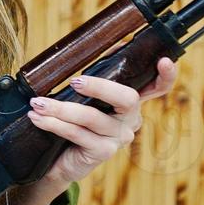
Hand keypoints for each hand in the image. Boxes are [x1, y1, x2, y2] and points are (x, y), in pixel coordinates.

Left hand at [25, 57, 178, 186]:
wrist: (60, 160)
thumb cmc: (73, 122)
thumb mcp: (83, 98)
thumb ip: (94, 75)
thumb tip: (108, 43)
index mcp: (129, 103)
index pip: (157, 88)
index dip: (166, 76)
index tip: (165, 61)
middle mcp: (130, 120)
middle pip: (128, 98)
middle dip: (100, 86)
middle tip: (75, 80)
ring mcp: (119, 137)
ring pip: (92, 117)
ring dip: (60, 108)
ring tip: (38, 103)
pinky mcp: (103, 152)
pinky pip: (77, 133)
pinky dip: (54, 124)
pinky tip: (37, 118)